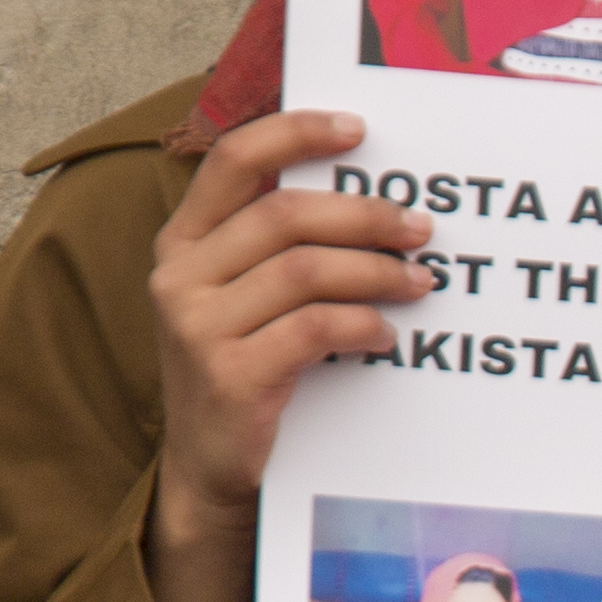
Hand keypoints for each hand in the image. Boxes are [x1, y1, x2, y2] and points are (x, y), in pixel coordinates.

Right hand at [147, 108, 430, 601]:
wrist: (208, 471)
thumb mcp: (244, 300)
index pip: (233, 160)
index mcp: (183, 242)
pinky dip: (363, 326)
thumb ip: (279, 248)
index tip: (358, 130)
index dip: (295, 134)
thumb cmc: (246, 371)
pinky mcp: (230, 374)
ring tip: (419, 282)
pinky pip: (316, 329)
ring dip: (378, 272)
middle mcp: (179, 275)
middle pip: (286, 215)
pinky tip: (386, 336)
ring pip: (307, 270)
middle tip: (421, 228)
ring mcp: (198, 325)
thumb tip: (369, 199)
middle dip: (366, 215)